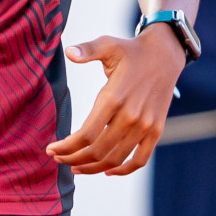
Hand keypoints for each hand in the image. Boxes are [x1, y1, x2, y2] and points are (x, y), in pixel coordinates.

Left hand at [46, 23, 185, 175]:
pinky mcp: (156, 131)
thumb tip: (68, 52)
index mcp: (114, 98)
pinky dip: (124, 170)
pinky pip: (140, 159)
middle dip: (73, 159)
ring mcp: (145, 126)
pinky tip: (107, 171)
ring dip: (93, 168)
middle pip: (98, 151)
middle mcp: (131, 116)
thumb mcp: (108, 44)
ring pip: (116, 159)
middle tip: (58, 159)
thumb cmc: (130, 50)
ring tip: (76, 167)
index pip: (86, 135)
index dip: (67, 147)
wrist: (165, 55)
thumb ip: (87, 49)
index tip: (51, 150)